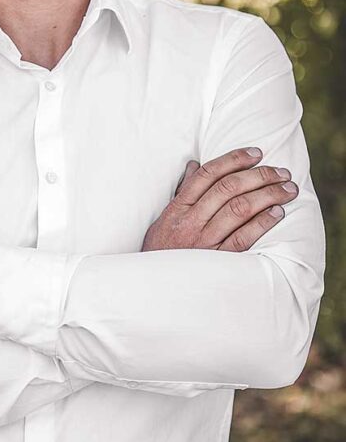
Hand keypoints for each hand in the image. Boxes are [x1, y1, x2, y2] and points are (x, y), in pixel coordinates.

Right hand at [141, 147, 298, 251]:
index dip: (233, 159)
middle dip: (258, 175)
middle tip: (281, 171)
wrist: (155, 288)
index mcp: (178, 207)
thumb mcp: (165, 217)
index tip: (255, 153)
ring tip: (287, 189)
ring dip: (267, 195)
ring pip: (239, 209)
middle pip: (228, 188)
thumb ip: (182, 191)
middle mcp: (191, 221)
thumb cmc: (161, 249)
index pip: (207, 174)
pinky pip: (243, 238)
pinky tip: (277, 212)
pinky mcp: (217, 262)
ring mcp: (204, 241)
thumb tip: (194, 165)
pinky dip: (262, 223)